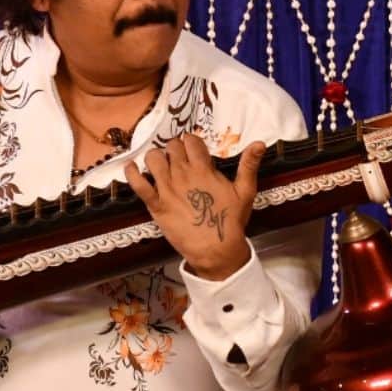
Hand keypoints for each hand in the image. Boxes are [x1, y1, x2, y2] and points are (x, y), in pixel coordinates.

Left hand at [125, 135, 265, 280]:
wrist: (216, 249)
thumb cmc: (231, 221)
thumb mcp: (245, 191)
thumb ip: (249, 165)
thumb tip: (260, 143)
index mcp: (204, 169)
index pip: (191, 141)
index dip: (190, 142)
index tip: (191, 149)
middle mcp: (183, 174)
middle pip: (171, 147)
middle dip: (173, 149)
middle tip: (176, 158)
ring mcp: (167, 189)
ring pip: (153, 159)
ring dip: (154, 157)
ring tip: (159, 164)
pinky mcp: (156, 205)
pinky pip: (138, 184)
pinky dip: (131, 173)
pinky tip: (131, 168)